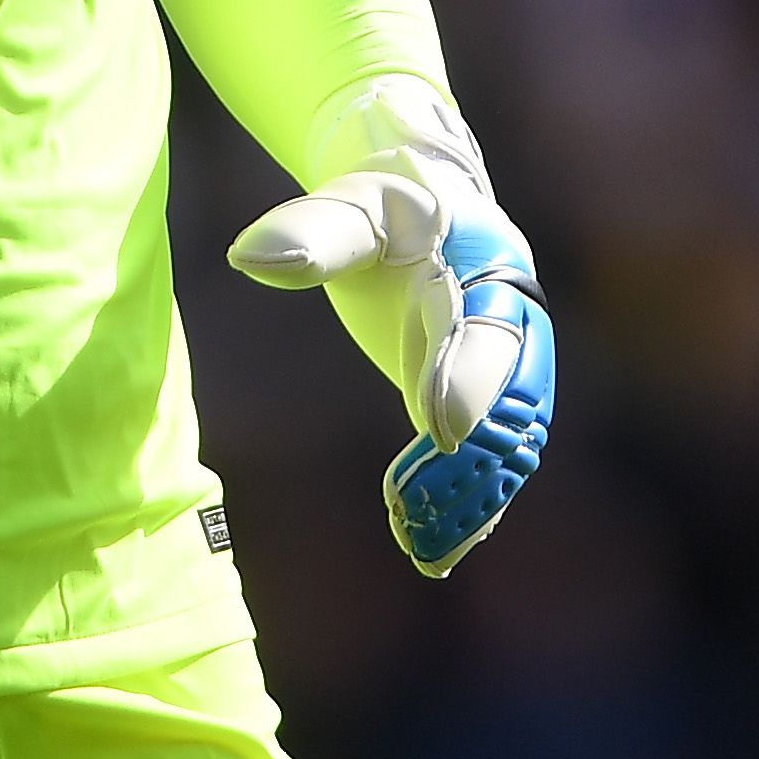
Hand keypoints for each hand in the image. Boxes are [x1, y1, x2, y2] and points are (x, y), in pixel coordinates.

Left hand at [230, 102, 556, 575]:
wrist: (422, 206)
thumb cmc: (380, 207)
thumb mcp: (350, 211)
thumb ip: (307, 235)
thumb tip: (245, 257)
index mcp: (485, 266)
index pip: (482, 329)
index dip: (464, 377)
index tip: (438, 427)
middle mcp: (513, 320)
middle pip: (511, 398)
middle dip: (472, 455)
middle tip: (419, 503)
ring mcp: (509, 366)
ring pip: (510, 442)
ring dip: (474, 496)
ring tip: (427, 547)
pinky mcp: (486, 400)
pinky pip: (495, 461)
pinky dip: (472, 506)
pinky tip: (437, 552)